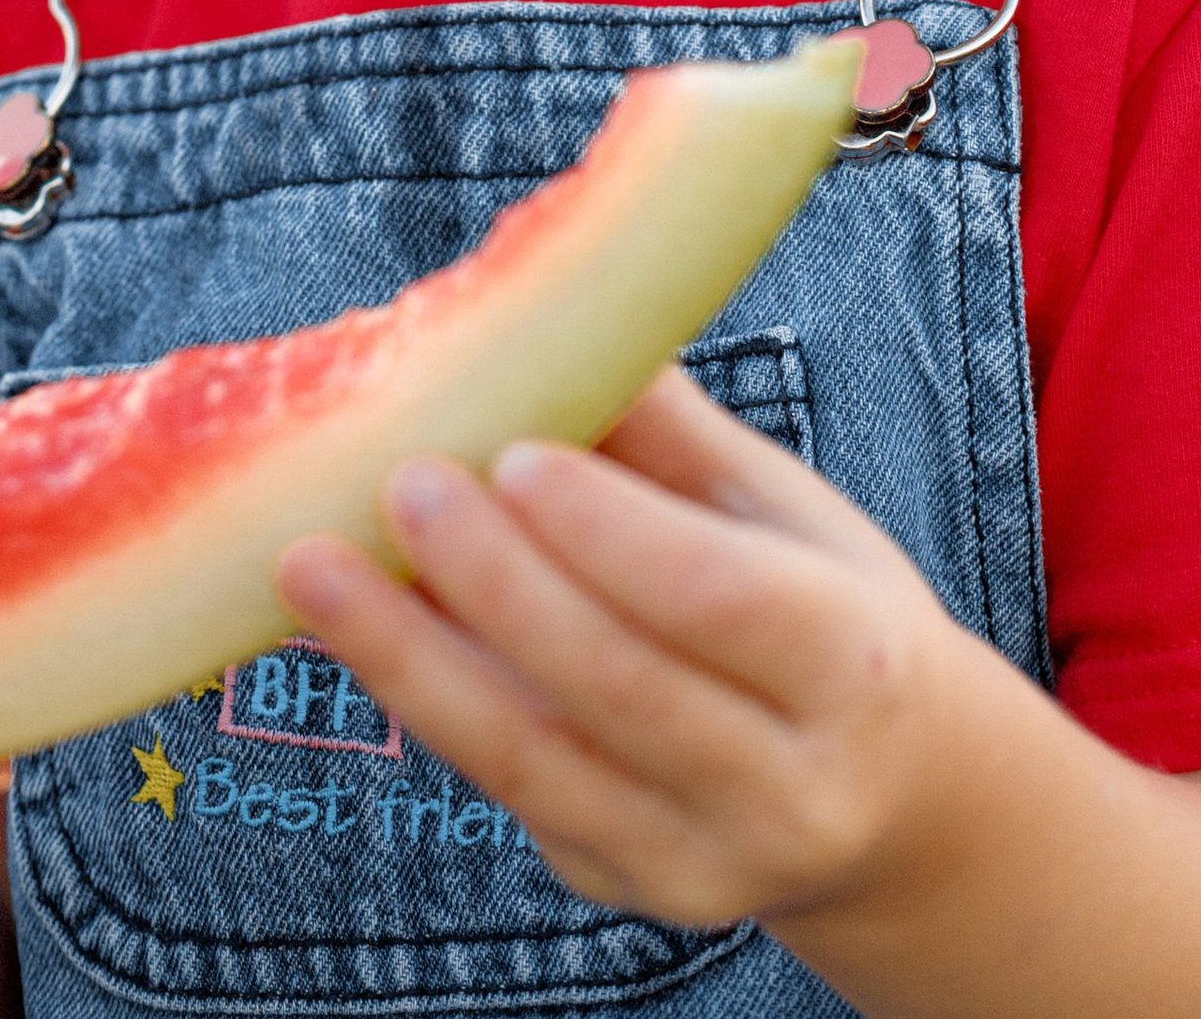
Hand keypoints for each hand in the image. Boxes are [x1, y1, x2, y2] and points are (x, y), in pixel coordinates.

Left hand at [277, 368, 972, 937]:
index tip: (512, 449)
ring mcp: (700, 860)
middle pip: (618, 683)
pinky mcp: (619, 885)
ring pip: (536, 757)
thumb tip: (546, 315)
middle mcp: (790, 787)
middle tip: (400, 482)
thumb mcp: (785, 507)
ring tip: (312, 565)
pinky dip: (422, 699)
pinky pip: (507, 788)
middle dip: (495, 582)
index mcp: (854, 663)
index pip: (718, 598)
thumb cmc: (823, 606)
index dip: (609, 530)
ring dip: (409, 658)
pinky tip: (348, 626)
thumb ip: (669, 430)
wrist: (887, 792)